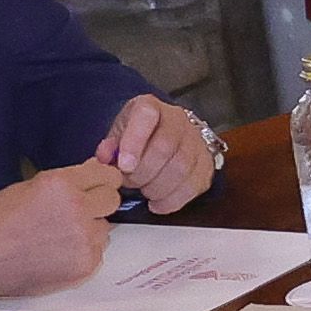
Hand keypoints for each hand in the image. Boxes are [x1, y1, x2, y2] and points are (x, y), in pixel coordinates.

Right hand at [0, 161, 118, 302]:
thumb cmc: (0, 221)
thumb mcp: (29, 186)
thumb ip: (67, 179)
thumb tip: (95, 169)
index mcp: (62, 185)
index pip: (107, 175)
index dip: (103, 179)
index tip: (101, 183)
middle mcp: (78, 210)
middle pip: (113, 200)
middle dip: (99, 202)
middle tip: (79, 209)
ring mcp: (85, 240)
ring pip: (105, 228)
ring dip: (90, 229)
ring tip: (60, 235)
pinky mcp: (86, 265)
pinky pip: (98, 251)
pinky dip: (84, 251)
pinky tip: (59, 251)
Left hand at [97, 94, 217, 214]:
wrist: (164, 136)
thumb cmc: (138, 136)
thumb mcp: (118, 133)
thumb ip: (110, 145)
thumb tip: (105, 157)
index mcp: (151, 107)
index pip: (147, 116)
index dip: (135, 142)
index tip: (124, 166)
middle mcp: (178, 120)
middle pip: (165, 147)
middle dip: (143, 172)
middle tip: (130, 183)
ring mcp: (196, 141)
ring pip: (181, 168)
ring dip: (157, 188)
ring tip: (144, 191)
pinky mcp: (206, 164)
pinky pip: (193, 186)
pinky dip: (172, 200)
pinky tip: (157, 203)